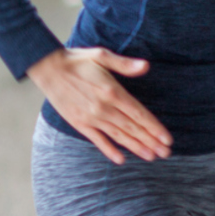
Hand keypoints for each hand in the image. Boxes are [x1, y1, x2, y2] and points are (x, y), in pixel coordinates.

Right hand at [27, 47, 173, 163]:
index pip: (139, 114)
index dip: (154, 127)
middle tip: (166, 152)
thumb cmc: (77, 60)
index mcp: (112, 91)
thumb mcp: (101, 55)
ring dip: (136, 147)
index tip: (167, 138)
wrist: (48, 69)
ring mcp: (91, 118)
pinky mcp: (79, 124)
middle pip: (132, 128)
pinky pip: (98, 140)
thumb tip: (145, 66)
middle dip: (151, 141)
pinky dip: (109, 150)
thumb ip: (124, 64)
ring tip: (151, 156)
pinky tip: (121, 160)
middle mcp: (103, 108)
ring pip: (118, 136)